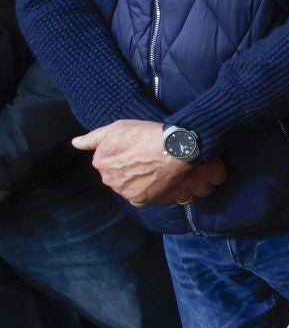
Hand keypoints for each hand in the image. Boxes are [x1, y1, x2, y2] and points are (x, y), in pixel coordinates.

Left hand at [72, 120, 216, 206]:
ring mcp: (124, 191)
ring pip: (126, 186)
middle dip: (126, 169)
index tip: (135, 149)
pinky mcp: (140, 199)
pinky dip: (143, 192)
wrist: (175, 148)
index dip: (121, 154)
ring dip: (135, 180)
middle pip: (115, 175)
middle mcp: (108, 179)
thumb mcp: (117, 128)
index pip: (106, 161)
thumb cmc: (146, 134)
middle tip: (144, 158)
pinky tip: (152, 181)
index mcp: (100, 161)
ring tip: (151, 168)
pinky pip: (137, 199)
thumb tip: (75, 143)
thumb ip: (92, 138)